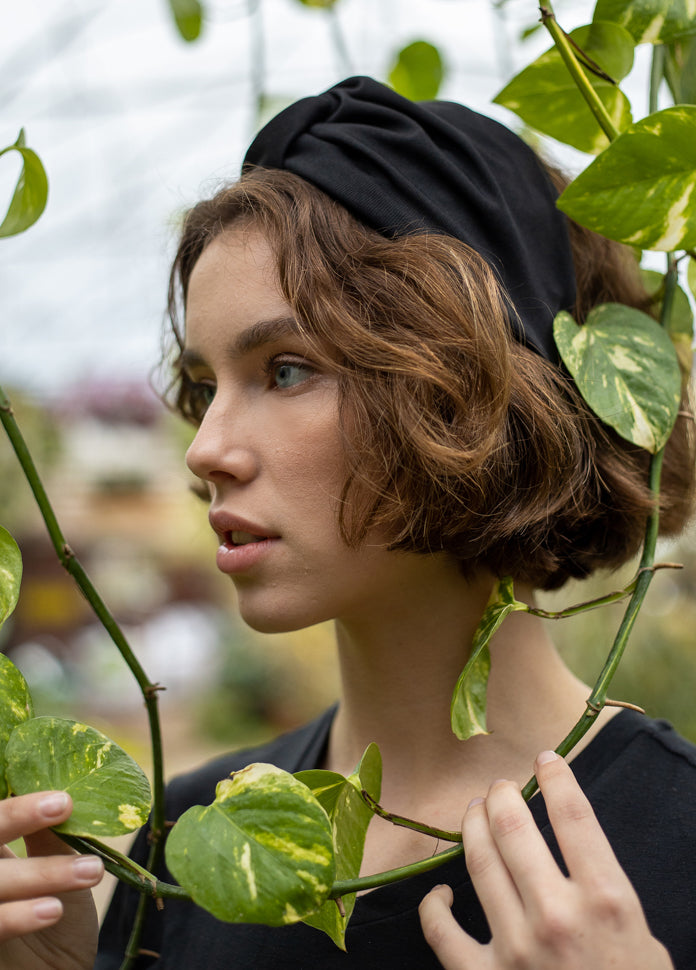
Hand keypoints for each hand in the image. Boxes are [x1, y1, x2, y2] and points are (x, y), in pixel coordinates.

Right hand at [0, 791, 102, 969]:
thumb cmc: (58, 921)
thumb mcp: (57, 871)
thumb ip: (49, 838)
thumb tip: (61, 793)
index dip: (16, 806)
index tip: (60, 796)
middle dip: (14, 817)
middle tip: (62, 805)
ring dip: (40, 872)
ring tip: (90, 871)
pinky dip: (18, 916)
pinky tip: (52, 910)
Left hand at [419, 750, 673, 969]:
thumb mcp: (642, 939)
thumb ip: (606, 891)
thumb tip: (573, 844)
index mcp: (607, 901)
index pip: (574, 816)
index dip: (556, 777)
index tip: (545, 760)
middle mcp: (558, 916)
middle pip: (515, 828)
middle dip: (503, 796)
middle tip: (500, 787)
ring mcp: (516, 948)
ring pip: (478, 862)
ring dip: (472, 827)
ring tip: (474, 812)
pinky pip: (442, 931)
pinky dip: (434, 905)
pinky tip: (440, 892)